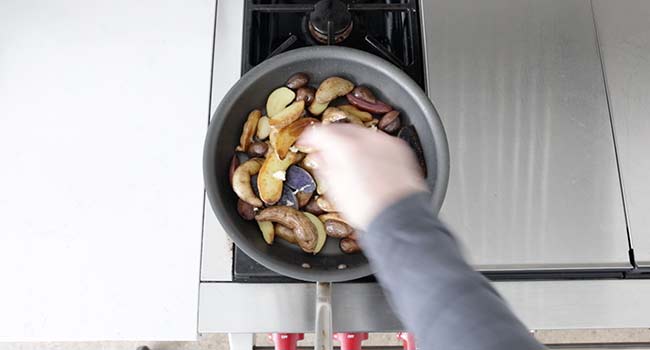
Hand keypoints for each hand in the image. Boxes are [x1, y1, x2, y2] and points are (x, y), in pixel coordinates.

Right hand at [298, 124, 427, 229]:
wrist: (399, 217)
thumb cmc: (366, 209)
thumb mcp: (334, 190)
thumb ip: (323, 167)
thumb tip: (318, 157)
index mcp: (345, 147)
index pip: (319, 131)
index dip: (310, 138)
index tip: (307, 143)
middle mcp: (366, 138)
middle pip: (341, 129)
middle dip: (332, 138)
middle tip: (326, 151)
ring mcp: (385, 142)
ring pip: (362, 133)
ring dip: (351, 142)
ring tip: (347, 159)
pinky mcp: (400, 149)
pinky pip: (379, 142)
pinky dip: (370, 147)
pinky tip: (367, 163)